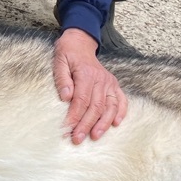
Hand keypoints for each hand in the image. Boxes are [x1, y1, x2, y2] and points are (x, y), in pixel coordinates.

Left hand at [53, 28, 128, 144]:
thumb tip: (66, 96)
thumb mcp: (59, 61)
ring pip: (110, 106)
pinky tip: (116, 124)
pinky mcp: (114, 84)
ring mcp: (109, 82)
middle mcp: (101, 79)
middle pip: (95, 107)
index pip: (81, 100)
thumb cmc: (67, 53)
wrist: (80, 42)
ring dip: (103, 123)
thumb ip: (62, 79)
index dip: (75, 116)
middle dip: (86, 125)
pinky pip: (121, 100)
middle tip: (77, 138)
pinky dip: (121, 112)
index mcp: (86, 74)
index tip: (67, 128)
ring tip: (95, 136)